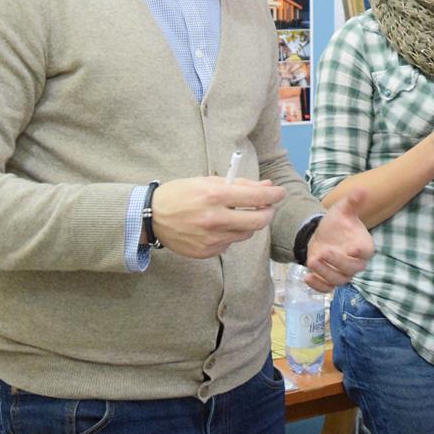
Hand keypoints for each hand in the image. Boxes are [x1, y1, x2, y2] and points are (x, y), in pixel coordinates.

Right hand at [151, 176, 285, 258]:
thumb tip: (267, 188)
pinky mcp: (207, 252)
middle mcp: (215, 219)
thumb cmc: (181, 194)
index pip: (257, 198)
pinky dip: (230, 235)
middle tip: (266, 208)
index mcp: (215, 195)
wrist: (153, 217)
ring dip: (248, 224)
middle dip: (267, 213)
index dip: (274, 196)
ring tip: (236, 215)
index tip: (280, 193)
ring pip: (246, 234)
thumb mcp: (208, 181)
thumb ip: (240, 185)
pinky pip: (230, 244)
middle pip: (258, 222)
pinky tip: (217, 227)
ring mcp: (211, 238)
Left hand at [302, 191, 374, 292]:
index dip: (361, 252)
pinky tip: (307, 277)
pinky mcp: (329, 280)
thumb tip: (362, 188)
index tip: (353, 249)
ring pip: (338, 280)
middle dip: (338, 262)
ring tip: (312, 261)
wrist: (322, 235)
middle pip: (352, 269)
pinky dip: (317, 287)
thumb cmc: (337, 223)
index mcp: (363, 245)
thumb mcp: (343, 210)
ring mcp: (342, 273)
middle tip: (324, 252)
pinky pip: (326, 289)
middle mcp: (355, 262)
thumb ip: (353, 202)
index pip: (366, 252)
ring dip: (325, 273)